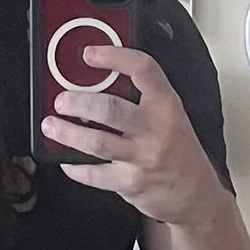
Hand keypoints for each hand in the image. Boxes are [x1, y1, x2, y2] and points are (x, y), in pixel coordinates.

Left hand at [42, 41, 227, 230]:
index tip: (90, 54)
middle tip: (62, 100)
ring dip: (68, 133)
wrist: (197, 196)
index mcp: (166, 105)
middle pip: (111, 109)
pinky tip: (65, 160)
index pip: (143, 70)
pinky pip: (94, 174)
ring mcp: (143, 158)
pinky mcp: (130, 183)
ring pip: (97, 142)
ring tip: (51, 125)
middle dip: (79, 102)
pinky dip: (75, 167)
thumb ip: (142, 99)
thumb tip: (97, 81)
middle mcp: (156, 129)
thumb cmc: (179, 152)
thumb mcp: (171, 116)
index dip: (115, 57)